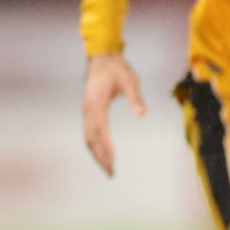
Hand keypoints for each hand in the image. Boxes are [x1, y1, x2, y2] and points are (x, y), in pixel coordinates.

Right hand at [82, 53, 146, 176]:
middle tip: (111, 173)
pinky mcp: (88, 111)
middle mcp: (88, 109)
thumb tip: (142, 114)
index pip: (101, 130)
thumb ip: (136, 97)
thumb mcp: (130, 80)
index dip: (106, 146)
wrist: (102, 57)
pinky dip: (95, 145)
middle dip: (100, 157)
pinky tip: (103, 153)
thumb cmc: (117, 68)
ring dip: (96, 153)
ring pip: (88, 137)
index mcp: (96, 103)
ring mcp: (86, 111)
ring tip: (108, 168)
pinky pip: (89, 132)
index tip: (113, 160)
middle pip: (91, 139)